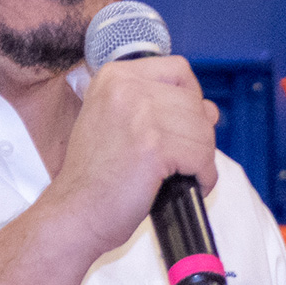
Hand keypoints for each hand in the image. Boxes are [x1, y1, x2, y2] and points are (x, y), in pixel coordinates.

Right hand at [42, 55, 218, 258]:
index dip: (189, 99)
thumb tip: (210, 110)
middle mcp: (125, 87)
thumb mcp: (116, 123)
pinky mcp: (154, 146)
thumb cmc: (95, 178)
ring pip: (202, 130)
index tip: (181, 126)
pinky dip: (203, 176)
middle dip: (197, 135)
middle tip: (181, 161)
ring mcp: (139, 114)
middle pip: (195, 102)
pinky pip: (201, 156)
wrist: (75, 213)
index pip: (178, 71)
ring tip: (182, 176)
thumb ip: (158, 107)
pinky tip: (187, 186)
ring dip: (201, 158)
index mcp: (114, 77)